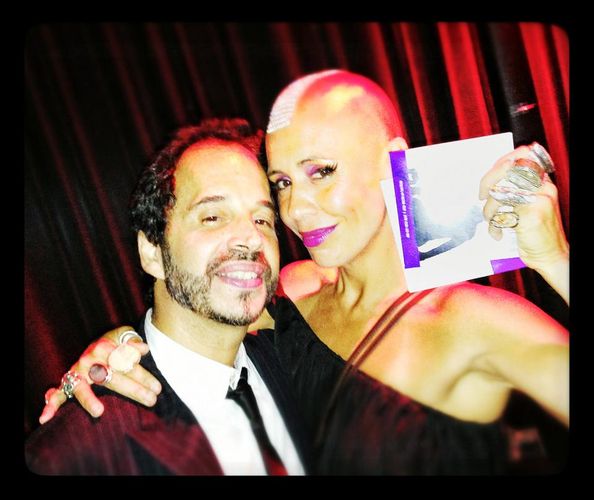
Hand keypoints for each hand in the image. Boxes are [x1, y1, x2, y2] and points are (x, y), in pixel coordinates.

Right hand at [39, 326, 161, 423]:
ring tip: (98, 412)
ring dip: (89, 401)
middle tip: (152, 399)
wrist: (100, 344)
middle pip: (111, 377)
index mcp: (104, 346)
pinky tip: (45, 417)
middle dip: (133, 389)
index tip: (158, 387)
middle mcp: (89, 359)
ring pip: (83, 388)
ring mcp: (77, 372)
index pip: (125, 362)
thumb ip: (134, 342)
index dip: (142, 374)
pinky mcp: (68, 382)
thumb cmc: (116, 343)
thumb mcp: (125, 336)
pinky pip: (57, 393)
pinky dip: (51, 404)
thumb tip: (144, 348)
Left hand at [479, 145, 568, 301]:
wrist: (551, 255)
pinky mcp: (531, 215)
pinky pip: (503, 213)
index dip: (502, 161)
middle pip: (509, 170)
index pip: (524, 157)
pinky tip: (497, 233)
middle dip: (488, 181)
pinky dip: (494, 225)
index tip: (490, 176)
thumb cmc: (536, 232)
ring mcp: (538, 201)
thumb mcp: (530, 205)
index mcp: (543, 183)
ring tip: (491, 220)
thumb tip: (493, 179)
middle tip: (482, 195)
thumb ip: (517, 190)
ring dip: (489, 209)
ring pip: (502, 193)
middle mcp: (543, 188)